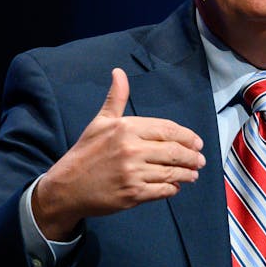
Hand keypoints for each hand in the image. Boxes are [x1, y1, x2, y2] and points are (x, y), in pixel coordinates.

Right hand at [32, 68, 204, 239]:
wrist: (65, 187)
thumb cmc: (86, 152)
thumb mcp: (100, 122)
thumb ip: (116, 98)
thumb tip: (119, 72)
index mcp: (126, 128)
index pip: (168, 129)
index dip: (187, 136)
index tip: (197, 143)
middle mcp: (131, 149)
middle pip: (175, 151)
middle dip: (193, 157)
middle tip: (200, 160)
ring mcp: (133, 173)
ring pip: (172, 172)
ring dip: (187, 174)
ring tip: (193, 174)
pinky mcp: (133, 194)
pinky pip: (163, 190)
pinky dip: (173, 188)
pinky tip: (176, 186)